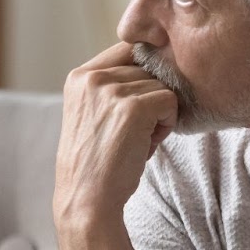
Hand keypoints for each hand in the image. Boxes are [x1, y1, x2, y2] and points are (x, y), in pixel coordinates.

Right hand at [54, 41, 178, 227]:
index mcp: (79, 76)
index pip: (128, 49)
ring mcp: (111, 90)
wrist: (87, 200)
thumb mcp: (93, 113)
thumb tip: (157, 60)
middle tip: (135, 131)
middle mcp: (91, 77)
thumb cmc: (97, 162)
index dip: (144, 74)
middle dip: (150, 99)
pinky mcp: (132, 108)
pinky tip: (146, 145)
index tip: (141, 104)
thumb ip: (113, 86)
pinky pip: (170, 102)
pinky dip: (166, 125)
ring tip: (137, 140)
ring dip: (159, 114)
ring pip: (161, 86)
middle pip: (148, 68)